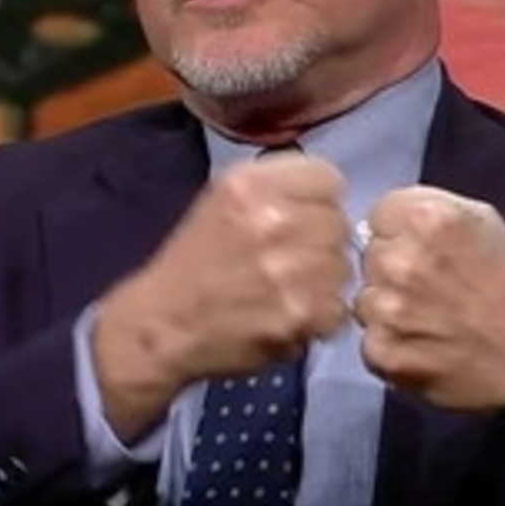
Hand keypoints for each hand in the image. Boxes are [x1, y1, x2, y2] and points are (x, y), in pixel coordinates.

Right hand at [93, 152, 351, 438]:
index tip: (302, 218)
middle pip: (338, 224)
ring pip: (342, 268)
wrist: (162, 326)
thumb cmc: (193, 262)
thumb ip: (276, 188)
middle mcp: (273, 220)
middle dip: (320, 242)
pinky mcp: (299, 314)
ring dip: (322, 282)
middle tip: (291, 260)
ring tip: (288, 290)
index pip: (328, 179)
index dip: (318, 201)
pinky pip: (337, 309)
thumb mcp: (221, 200)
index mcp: (250, 185)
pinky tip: (289, 316)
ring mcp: (289, 270)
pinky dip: (319, 318)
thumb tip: (328, 194)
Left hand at [353, 185, 504, 412]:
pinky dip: (392, 346)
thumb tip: (388, 218)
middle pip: (370, 255)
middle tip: (431, 290)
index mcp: (427, 219)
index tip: (423, 252)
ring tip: (429, 320)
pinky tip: (424, 347)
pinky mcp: (383, 351)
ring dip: (389, 310)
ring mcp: (388, 309)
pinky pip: (370, 340)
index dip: (400, 233)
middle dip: (393, 270)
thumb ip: (431, 208)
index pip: (379, 215)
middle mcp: (402, 260)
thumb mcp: (484, 223)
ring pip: (366, 299)